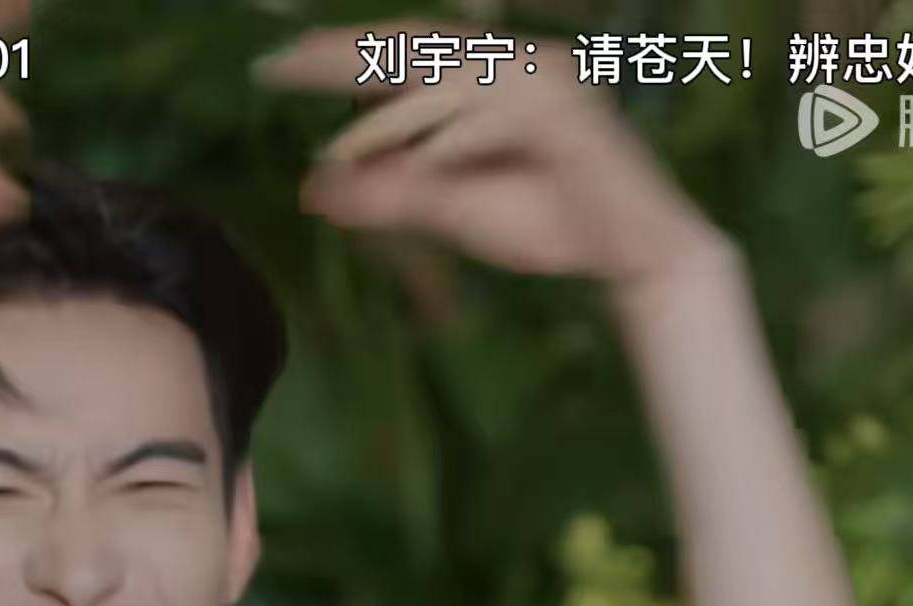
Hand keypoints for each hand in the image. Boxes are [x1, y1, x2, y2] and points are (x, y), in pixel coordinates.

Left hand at [256, 22, 732, 292]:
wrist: (636, 255)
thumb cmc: (550, 223)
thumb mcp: (448, 209)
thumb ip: (387, 194)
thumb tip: (311, 189)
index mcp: (488, 71)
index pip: (404, 49)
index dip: (340, 52)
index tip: (276, 65)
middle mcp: (516, 59)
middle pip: (415, 44)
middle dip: (343, 56)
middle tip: (278, 68)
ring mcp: (544, 79)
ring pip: (446, 82)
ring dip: (388, 120)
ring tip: (334, 152)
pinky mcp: (566, 112)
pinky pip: (489, 119)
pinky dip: (445, 143)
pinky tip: (411, 170)